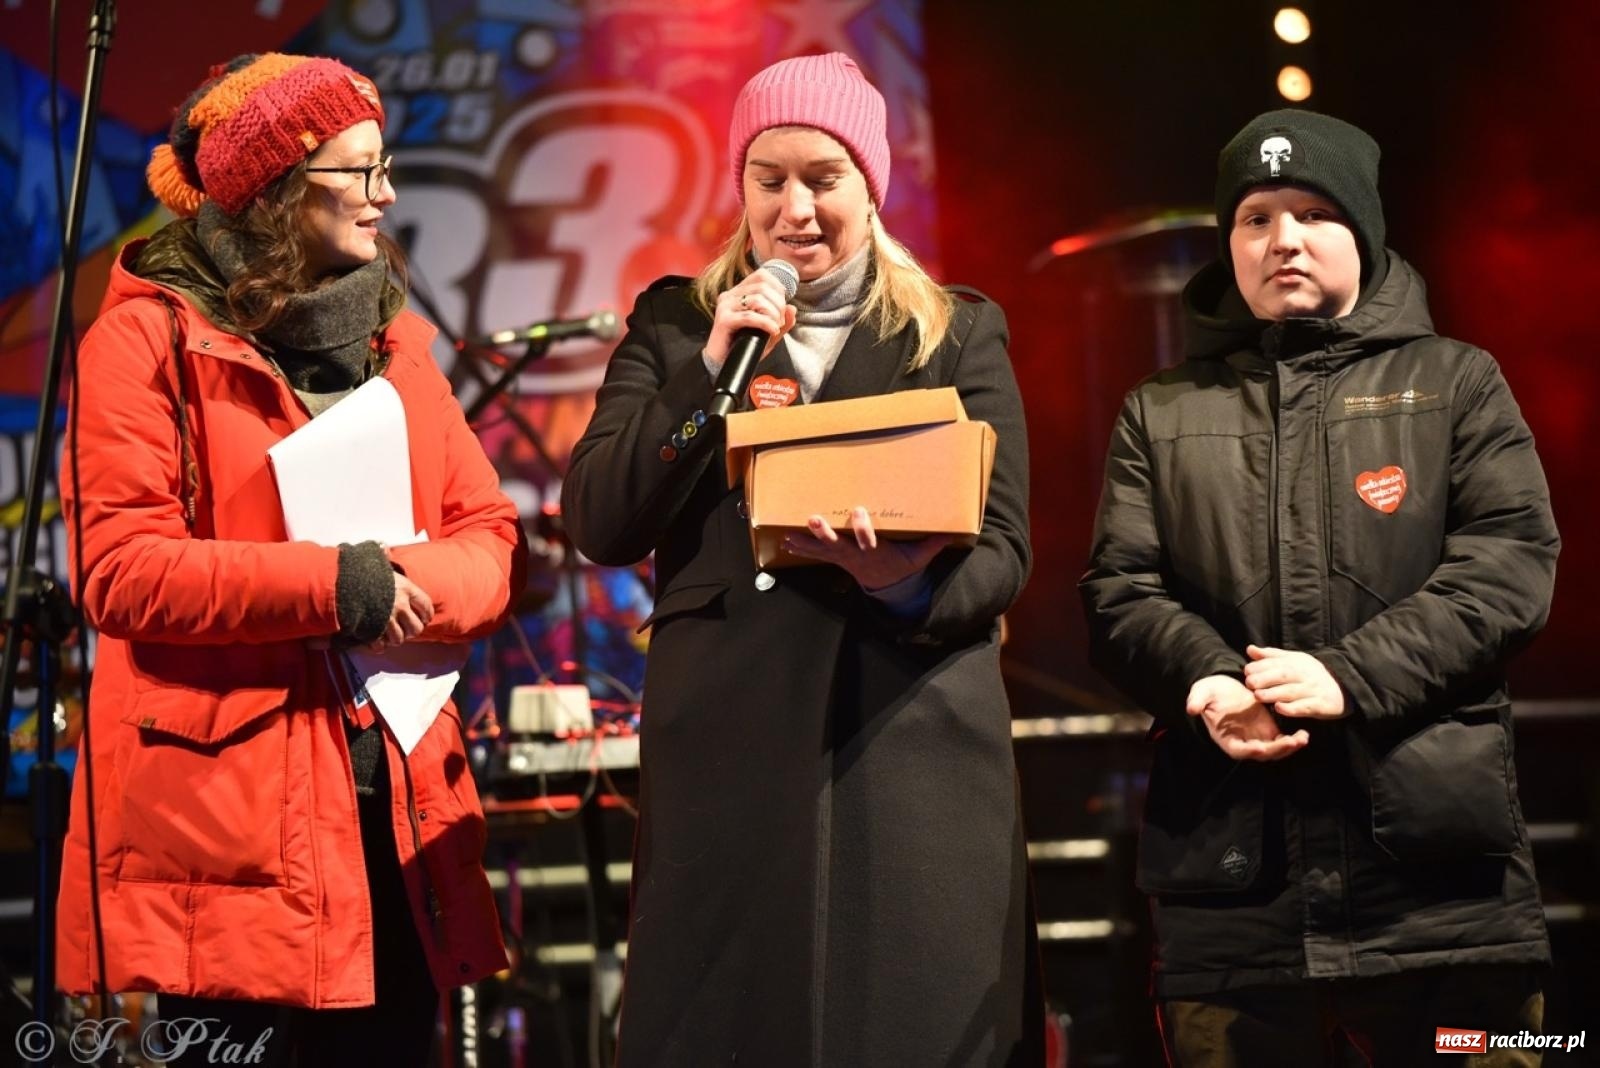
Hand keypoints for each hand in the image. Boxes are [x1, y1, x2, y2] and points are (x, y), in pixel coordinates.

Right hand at [365, 573, 433, 650]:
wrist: (344, 575)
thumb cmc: (367, 572)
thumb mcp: (388, 570)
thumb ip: (400, 582)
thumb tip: (401, 579)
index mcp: (406, 588)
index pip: (426, 607)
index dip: (426, 615)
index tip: (423, 618)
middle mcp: (399, 604)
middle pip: (416, 628)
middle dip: (411, 631)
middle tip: (405, 628)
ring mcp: (385, 616)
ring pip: (398, 639)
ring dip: (395, 638)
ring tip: (390, 633)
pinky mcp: (370, 626)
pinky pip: (380, 645)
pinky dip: (379, 645)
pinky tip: (377, 639)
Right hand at [705, 271, 797, 369]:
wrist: (723, 364)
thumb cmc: (744, 346)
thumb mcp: (768, 333)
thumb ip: (782, 321)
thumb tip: (792, 308)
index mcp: (739, 292)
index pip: (762, 276)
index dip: (778, 289)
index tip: (782, 308)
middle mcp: (730, 295)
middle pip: (763, 286)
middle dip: (778, 304)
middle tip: (780, 322)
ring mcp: (725, 306)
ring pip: (758, 299)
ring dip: (773, 314)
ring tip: (775, 327)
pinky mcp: (724, 320)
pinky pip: (750, 316)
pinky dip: (766, 323)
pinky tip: (773, 331)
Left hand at [782, 506, 951, 591]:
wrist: (889, 589)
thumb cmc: (903, 567)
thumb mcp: (920, 558)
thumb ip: (932, 544)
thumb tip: (952, 532)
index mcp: (876, 552)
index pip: (868, 540)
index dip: (863, 528)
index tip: (860, 510)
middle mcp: (856, 556)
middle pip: (838, 545)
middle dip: (825, 533)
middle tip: (814, 519)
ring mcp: (843, 559)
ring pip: (822, 550)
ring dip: (806, 541)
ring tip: (788, 534)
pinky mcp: (836, 560)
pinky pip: (816, 554)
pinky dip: (801, 548)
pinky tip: (785, 542)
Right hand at [1186, 675, 1308, 761]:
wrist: (1224, 686)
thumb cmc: (1211, 691)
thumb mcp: (1202, 692)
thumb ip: (1197, 700)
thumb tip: (1190, 708)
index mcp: (1226, 738)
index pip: (1238, 750)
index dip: (1249, 750)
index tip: (1260, 747)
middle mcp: (1243, 743)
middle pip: (1261, 753)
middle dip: (1277, 750)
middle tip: (1291, 742)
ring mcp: (1257, 738)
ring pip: (1275, 750)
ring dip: (1289, 747)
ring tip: (1302, 738)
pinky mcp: (1269, 731)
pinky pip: (1283, 741)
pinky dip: (1293, 740)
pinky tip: (1303, 733)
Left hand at [1243, 644, 1346, 718]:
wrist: (1344, 687)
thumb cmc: (1311, 674)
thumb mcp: (1293, 661)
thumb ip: (1271, 656)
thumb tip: (1250, 649)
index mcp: (1295, 662)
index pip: (1276, 662)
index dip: (1260, 666)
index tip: (1247, 671)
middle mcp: (1304, 675)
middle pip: (1283, 675)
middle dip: (1265, 678)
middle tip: (1249, 683)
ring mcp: (1312, 690)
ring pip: (1292, 691)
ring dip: (1274, 693)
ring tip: (1258, 696)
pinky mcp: (1320, 705)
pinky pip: (1305, 707)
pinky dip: (1292, 708)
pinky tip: (1279, 708)